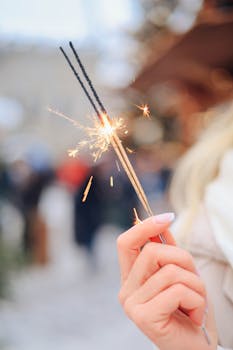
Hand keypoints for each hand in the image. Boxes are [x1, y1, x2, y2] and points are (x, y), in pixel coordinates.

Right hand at [117, 214, 217, 349]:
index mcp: (131, 279)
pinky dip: (196, 300)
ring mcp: (132, 305)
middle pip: (153, 252)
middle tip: (194, 281)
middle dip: (184, 260)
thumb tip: (163, 223)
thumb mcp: (182, 274)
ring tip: (195, 303)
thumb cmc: (189, 310)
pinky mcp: (144, 317)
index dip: (145, 226)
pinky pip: (176, 290)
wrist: (197, 348)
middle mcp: (126, 291)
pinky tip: (194, 315)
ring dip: (195, 285)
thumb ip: (169, 251)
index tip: (167, 218)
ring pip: (169, 271)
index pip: (125, 243)